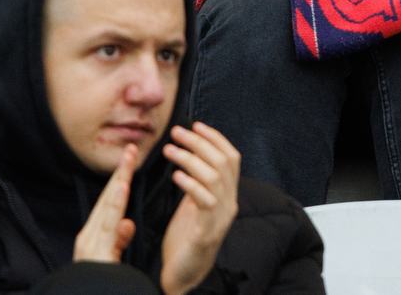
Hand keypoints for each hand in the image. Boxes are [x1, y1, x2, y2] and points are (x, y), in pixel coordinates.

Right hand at [73, 143, 138, 262]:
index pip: (110, 204)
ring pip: (106, 207)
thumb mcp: (112, 259)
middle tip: (130, 149)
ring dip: (117, 182)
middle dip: (119, 174)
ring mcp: (90, 243)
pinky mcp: (94, 251)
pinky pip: (106, 225)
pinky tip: (121, 189)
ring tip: (127, 161)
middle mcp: (89, 236)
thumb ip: (119, 240)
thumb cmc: (101, 284)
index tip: (130, 161)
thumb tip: (128, 222)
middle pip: (106, 200)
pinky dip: (113, 205)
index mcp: (95, 238)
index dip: (120, 182)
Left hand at [160, 122, 240, 294]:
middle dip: (200, 142)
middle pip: (224, 162)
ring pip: (214, 177)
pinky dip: (190, 184)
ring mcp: (220, 219)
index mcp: (227, 196)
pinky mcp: (207, 232)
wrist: (184, 276)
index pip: (231, 158)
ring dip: (190, 158)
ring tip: (169, 150)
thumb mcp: (193, 205)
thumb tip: (191, 154)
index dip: (215, 138)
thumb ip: (197, 183)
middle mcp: (229, 204)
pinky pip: (204, 201)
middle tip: (177, 132)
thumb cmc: (185, 240)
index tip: (195, 124)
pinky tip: (175, 176)